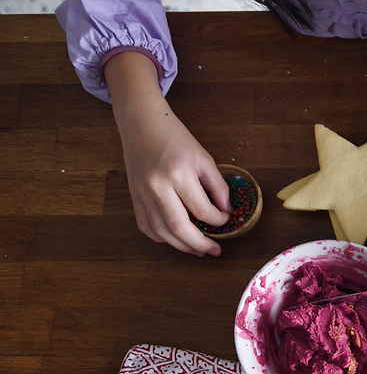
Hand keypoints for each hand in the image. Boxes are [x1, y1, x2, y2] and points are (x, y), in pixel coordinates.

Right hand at [106, 51, 228, 255]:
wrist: (141, 123)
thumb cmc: (175, 137)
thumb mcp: (204, 158)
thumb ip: (217, 186)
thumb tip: (227, 212)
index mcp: (178, 174)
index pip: (202, 210)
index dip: (219, 220)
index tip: (227, 220)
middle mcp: (157, 186)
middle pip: (180, 228)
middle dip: (201, 244)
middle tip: (215, 251)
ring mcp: (142, 193)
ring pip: (162, 232)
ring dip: (182, 246)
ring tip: (198, 250)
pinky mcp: (133, 197)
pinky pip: (146, 226)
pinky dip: (162, 237)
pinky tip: (176, 240)